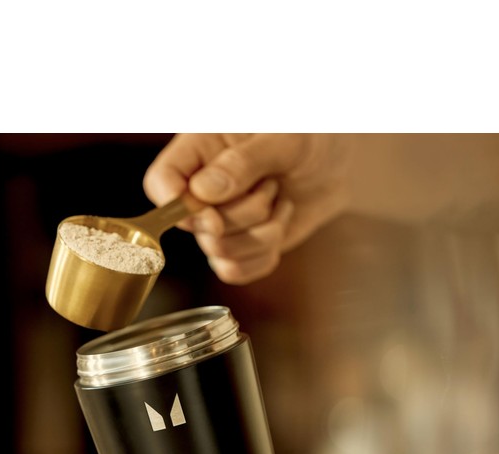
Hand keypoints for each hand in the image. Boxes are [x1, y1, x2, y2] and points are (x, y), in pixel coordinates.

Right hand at [143, 133, 350, 284]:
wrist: (338, 164)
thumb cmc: (310, 137)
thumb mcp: (285, 138)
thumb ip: (243, 162)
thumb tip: (204, 192)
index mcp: (199, 149)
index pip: (160, 182)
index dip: (176, 206)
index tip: (213, 215)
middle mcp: (199, 188)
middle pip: (196, 226)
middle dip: (245, 214)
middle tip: (271, 185)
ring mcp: (216, 221)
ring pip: (219, 251)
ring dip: (262, 232)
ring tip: (279, 200)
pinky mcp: (237, 247)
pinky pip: (235, 272)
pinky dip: (265, 255)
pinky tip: (279, 223)